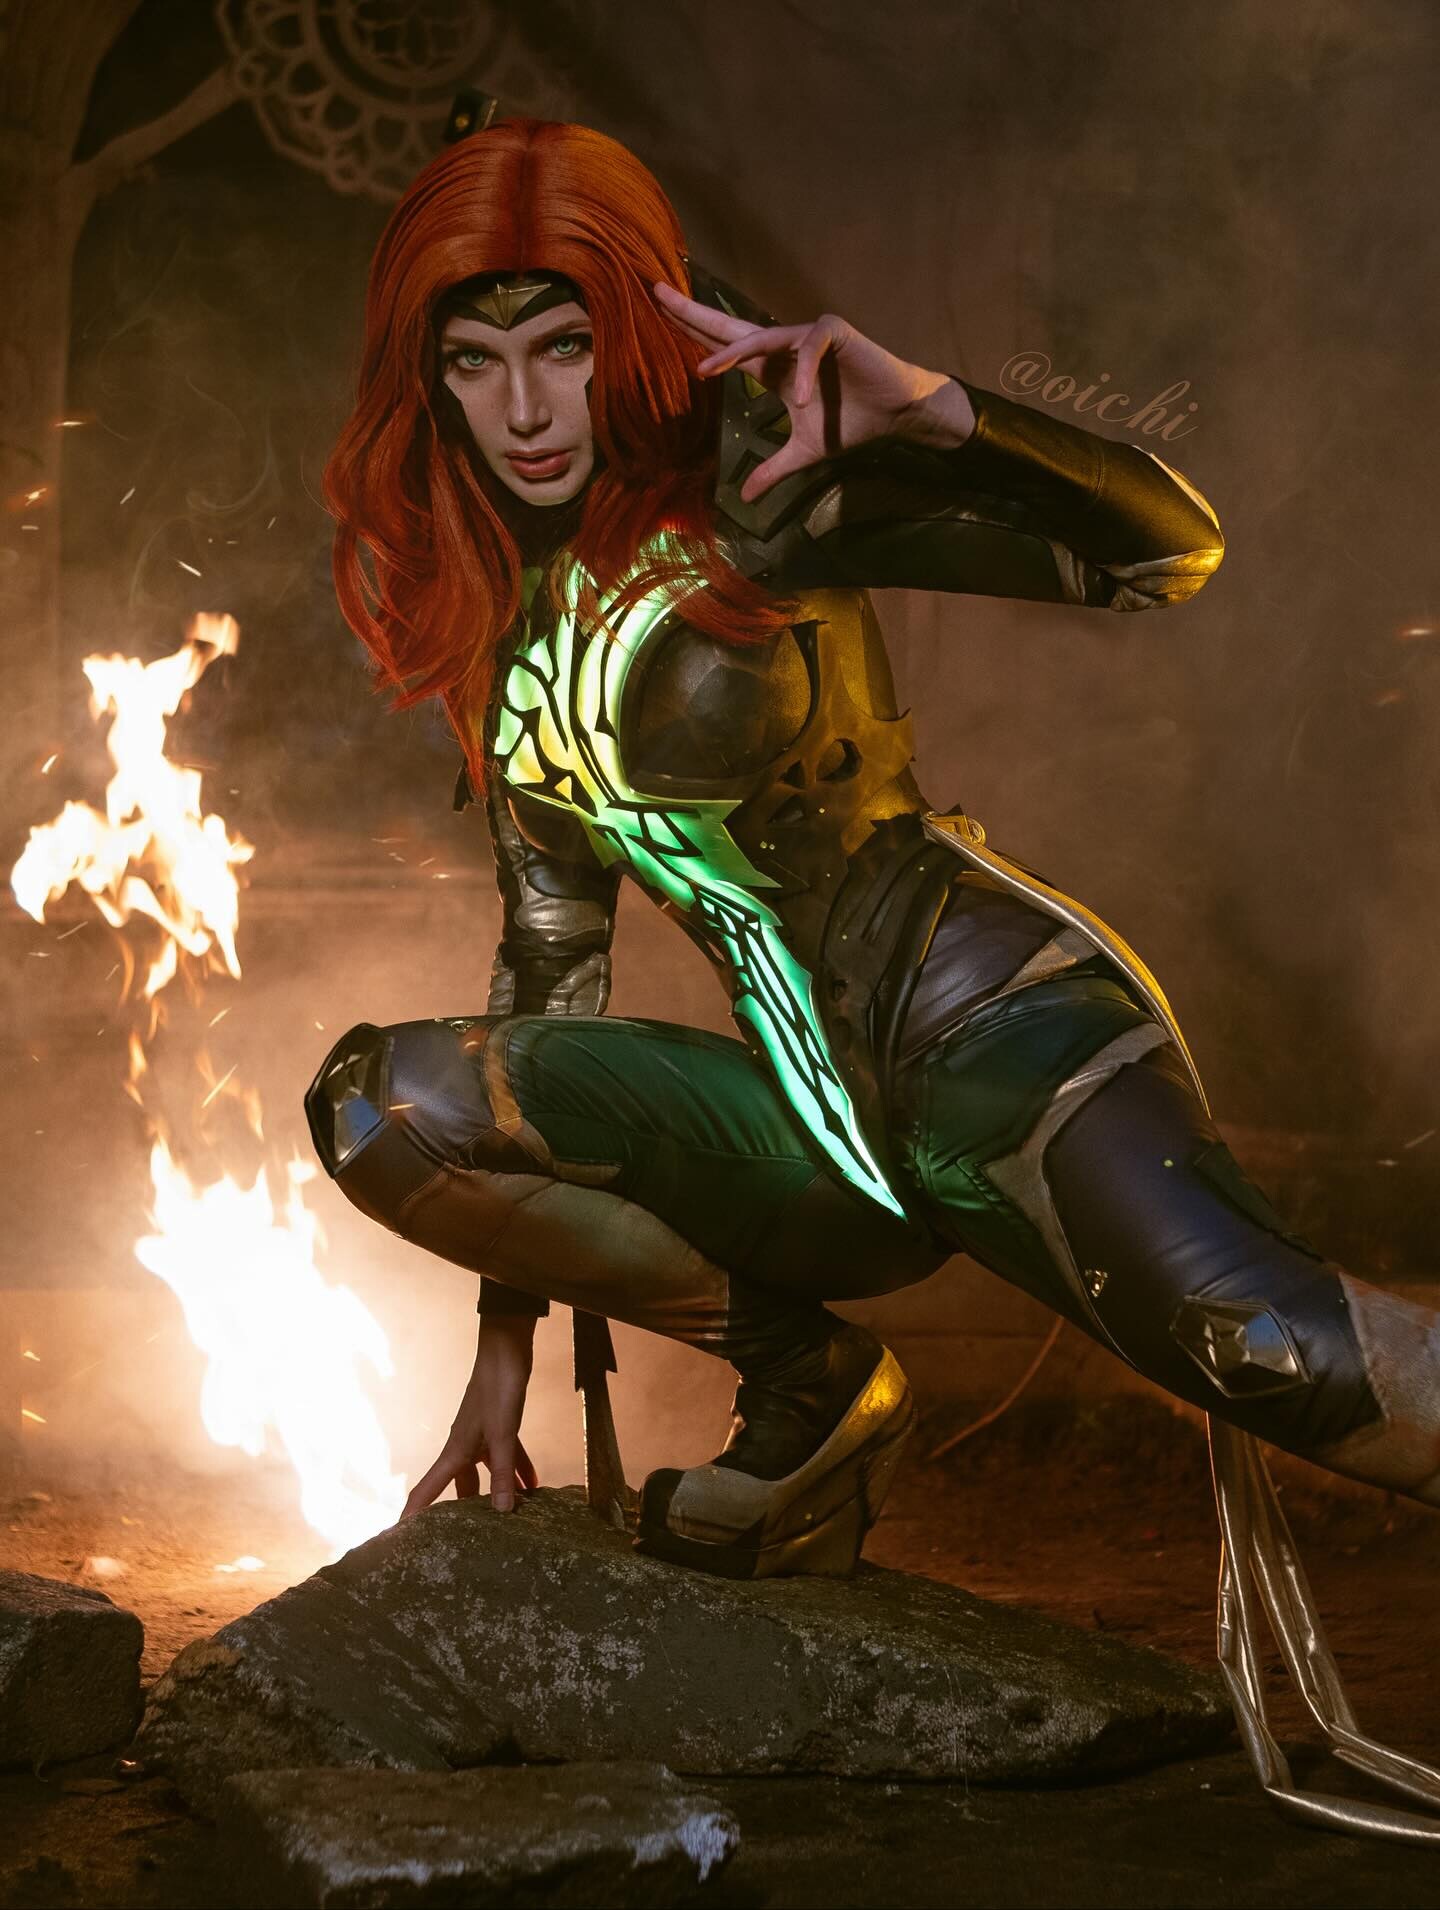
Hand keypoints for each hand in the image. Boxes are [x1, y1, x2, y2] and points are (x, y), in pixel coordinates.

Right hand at [401, 1315, 539, 1518]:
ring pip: (488, 1473)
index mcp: (455, 1450)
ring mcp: (483, 1436)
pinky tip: (534, 1485)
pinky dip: (519, 1470)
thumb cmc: (497, 1388)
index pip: (427, 1488)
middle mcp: (465, 1447)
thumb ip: (504, 1472)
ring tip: (513, 1516)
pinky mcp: (502, 1426)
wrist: (507, 1351)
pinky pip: (508, 1455)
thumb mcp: (503, 1433)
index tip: (399, 1538)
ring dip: (500, 1490)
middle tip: (471, 1536)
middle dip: (465, 1510)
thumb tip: (503, 1510)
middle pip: (460, 1486)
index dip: (413, 1513)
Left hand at [653, 280, 974, 500]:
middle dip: (692, 311)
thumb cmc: (851, 423)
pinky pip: (813, 347)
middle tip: (656, 292)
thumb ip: (773, 470)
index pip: (724, 345)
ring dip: (733, 353)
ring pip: (764, 336)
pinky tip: (803, 399)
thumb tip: (746, 498)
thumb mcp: (803, 453)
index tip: (657, 314)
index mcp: (772, 366)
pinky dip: (806, 372)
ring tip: (705, 372)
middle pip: (730, 326)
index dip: (692, 331)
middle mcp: (784, 345)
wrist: (896, 415)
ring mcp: (808, 336)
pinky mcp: (836, 333)